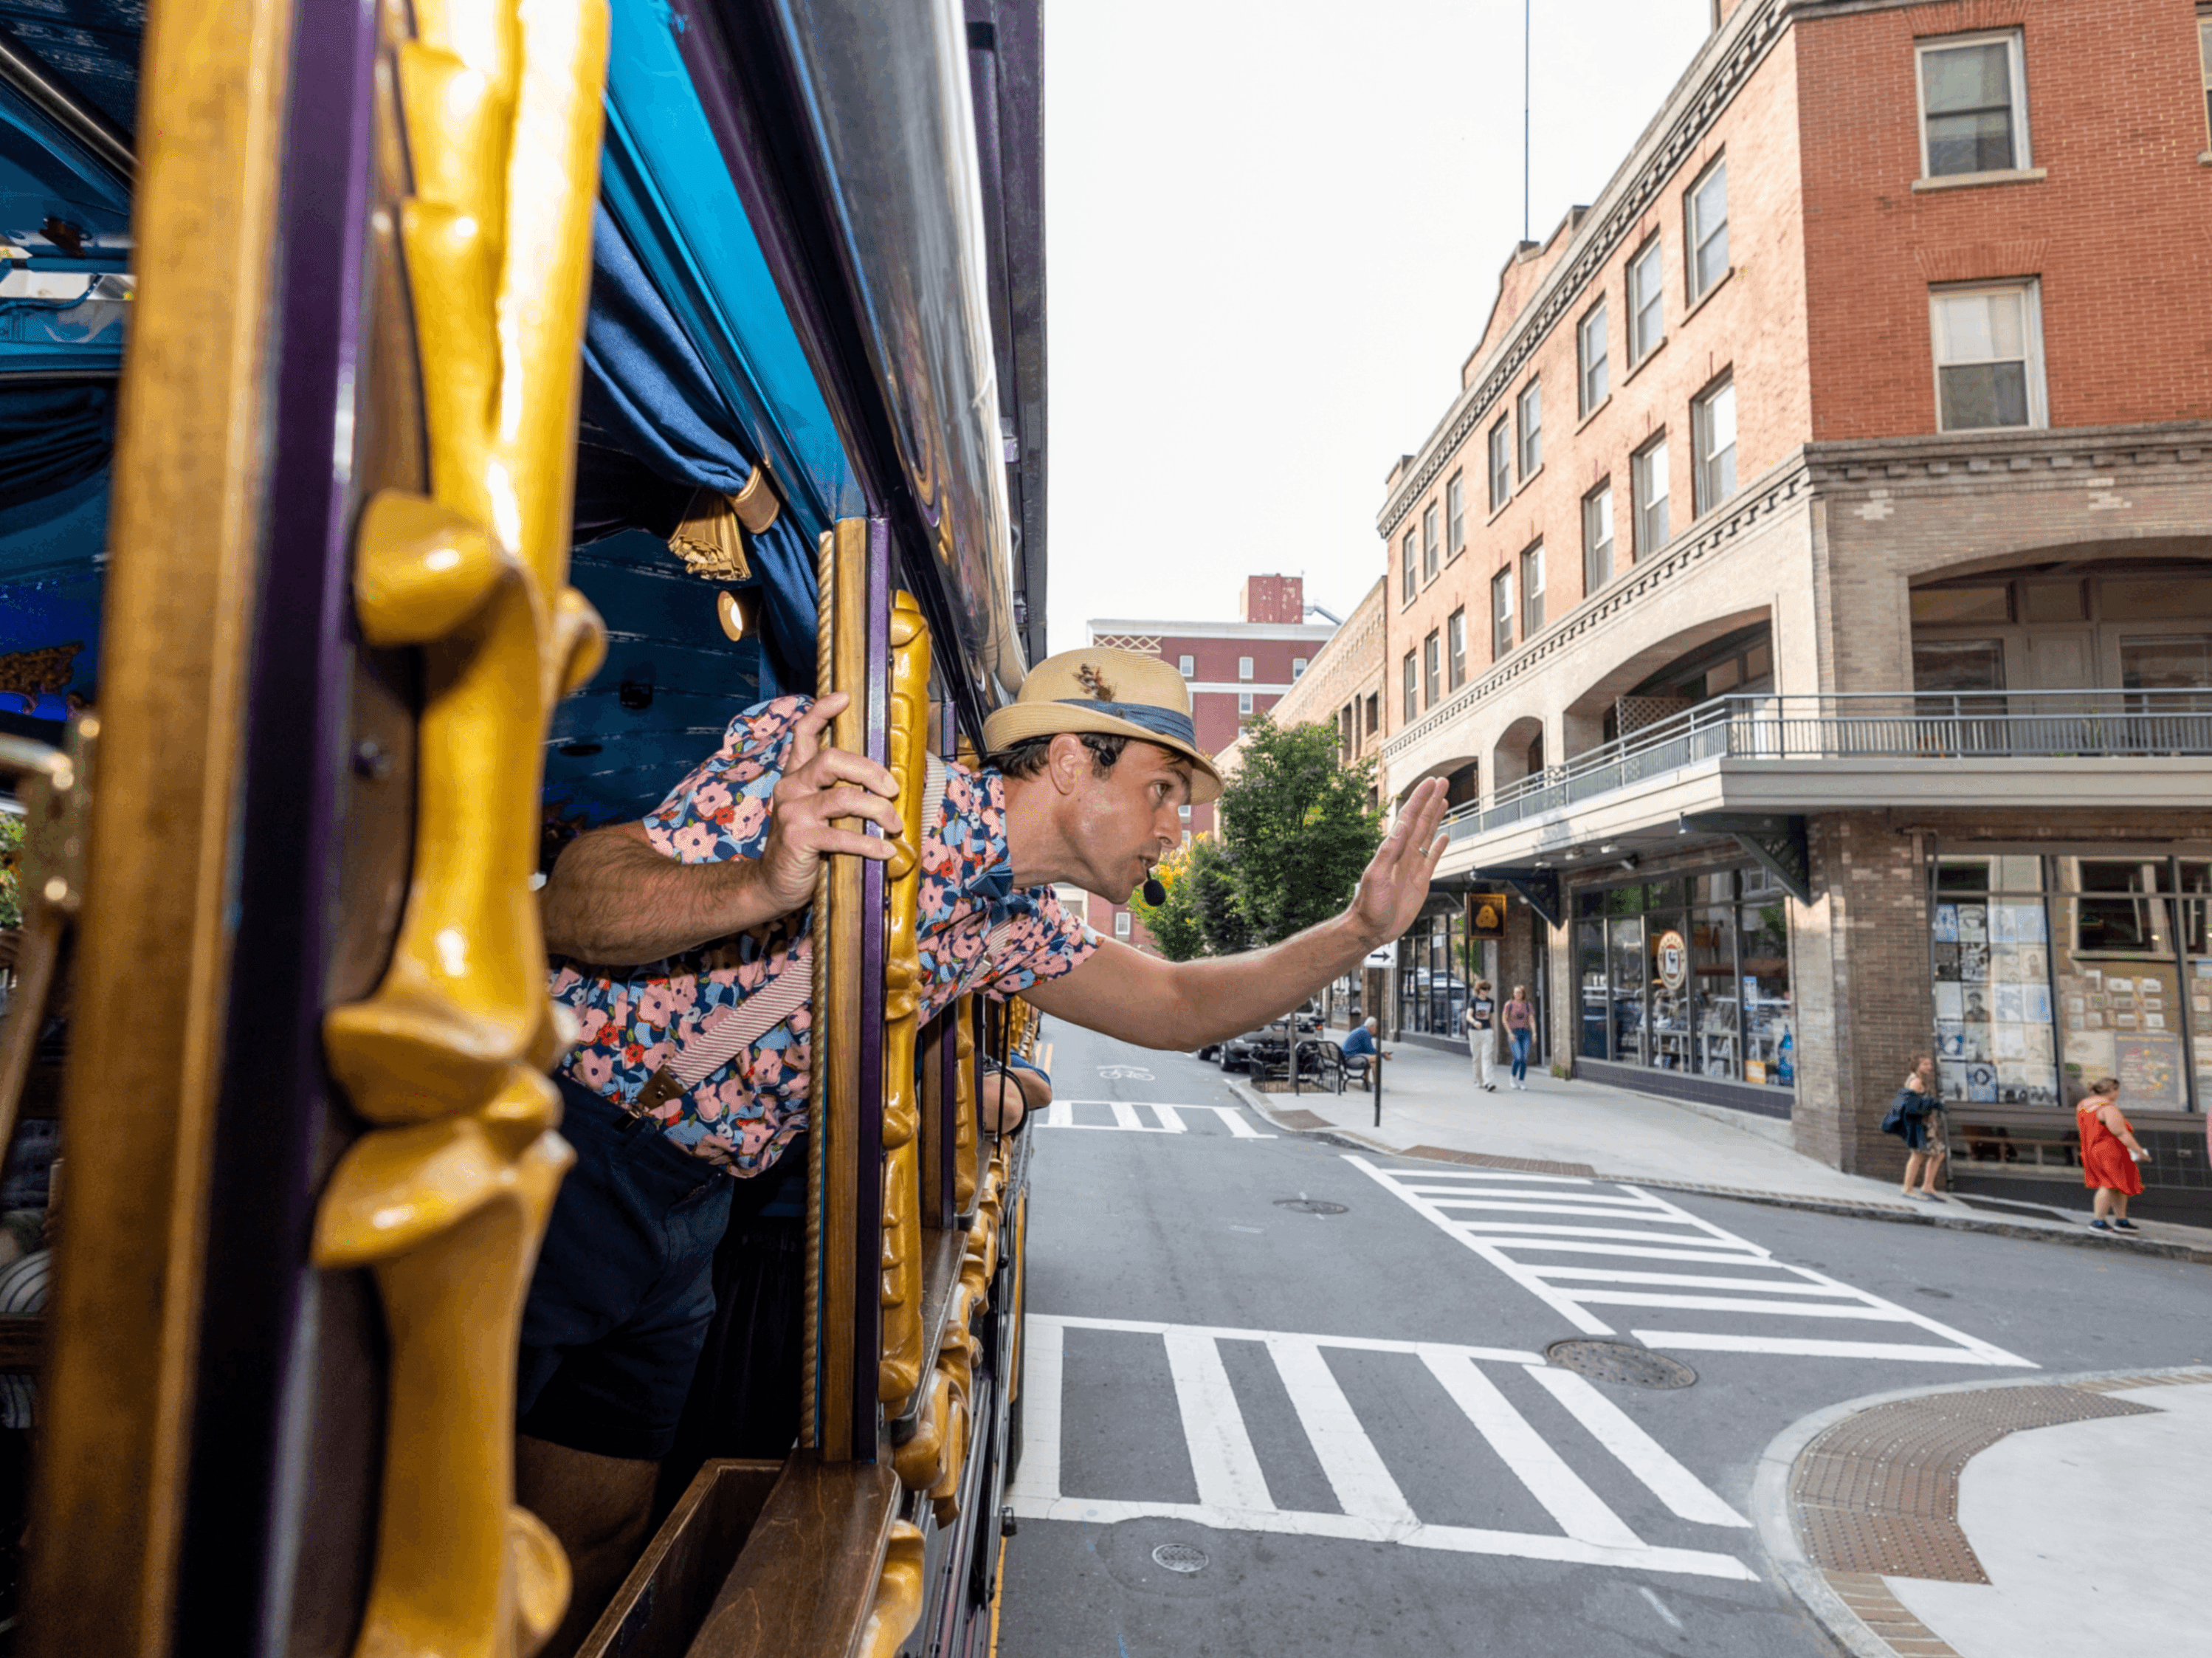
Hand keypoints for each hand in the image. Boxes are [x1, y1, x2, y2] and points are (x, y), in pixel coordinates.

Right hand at [752, 693, 904, 917]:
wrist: (773, 884)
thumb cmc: (804, 846)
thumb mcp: (817, 813)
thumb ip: (837, 794)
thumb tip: (885, 785)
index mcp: (795, 777)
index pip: (803, 733)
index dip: (821, 711)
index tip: (844, 698)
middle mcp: (790, 788)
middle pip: (831, 760)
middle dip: (869, 771)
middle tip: (893, 788)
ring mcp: (792, 813)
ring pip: (843, 798)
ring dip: (878, 810)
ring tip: (895, 824)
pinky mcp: (798, 838)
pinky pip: (842, 836)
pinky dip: (870, 844)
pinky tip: (886, 851)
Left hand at [1349, 777, 1450, 945]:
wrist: (1371, 930)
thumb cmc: (1369, 906)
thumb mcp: (1377, 876)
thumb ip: (1389, 852)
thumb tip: (1400, 827)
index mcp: (1392, 850)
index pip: (1410, 818)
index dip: (1420, 799)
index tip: (1430, 783)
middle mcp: (1403, 855)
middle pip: (1421, 821)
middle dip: (1431, 801)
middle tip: (1442, 782)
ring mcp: (1412, 867)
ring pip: (1427, 835)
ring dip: (1435, 817)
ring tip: (1444, 800)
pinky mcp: (1420, 881)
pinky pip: (1432, 859)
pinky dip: (1438, 846)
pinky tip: (1443, 836)